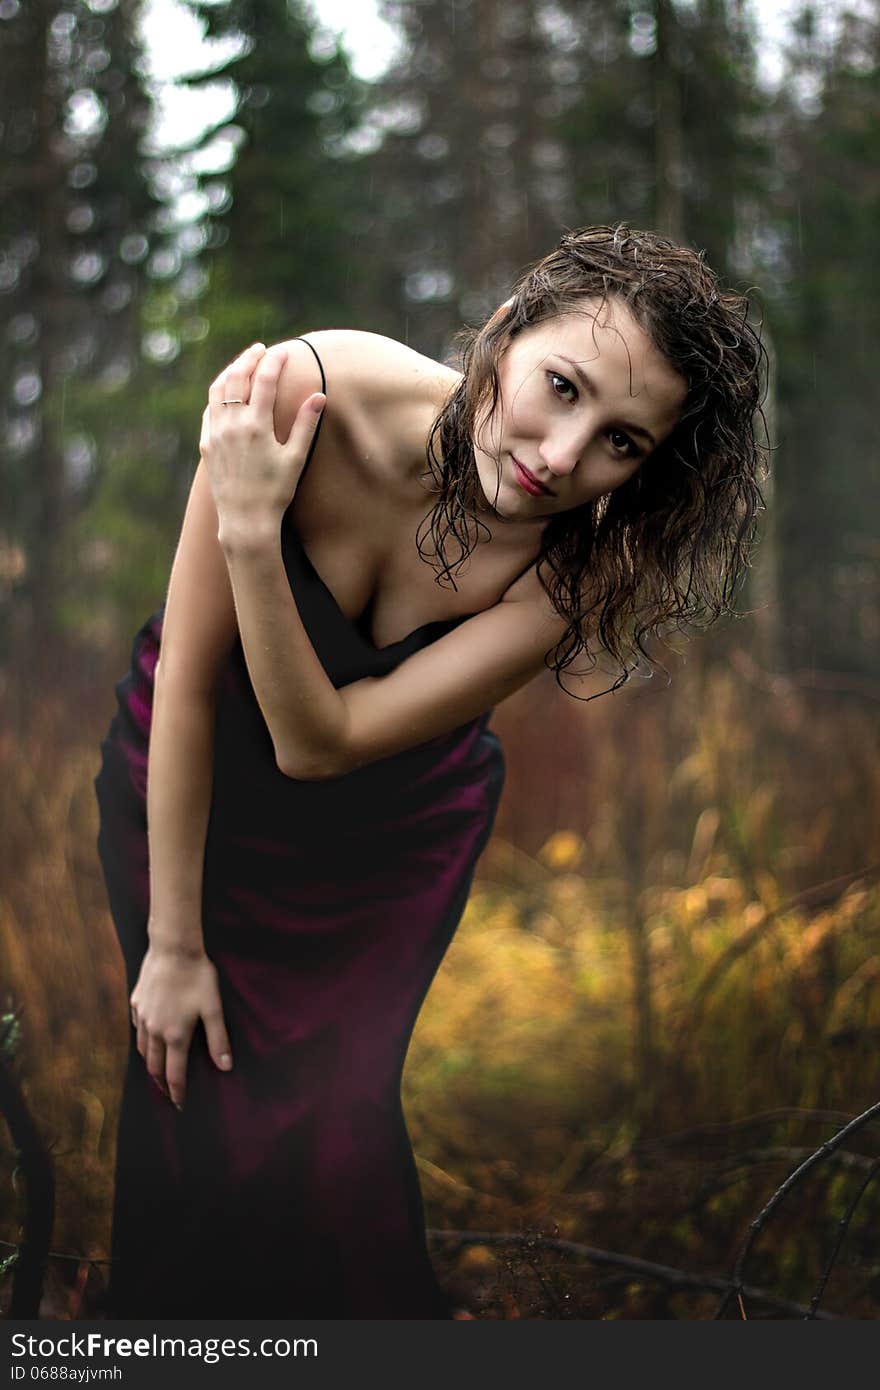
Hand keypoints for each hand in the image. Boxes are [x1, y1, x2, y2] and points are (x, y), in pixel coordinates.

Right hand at [129, 943, 233, 1110]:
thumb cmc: (197, 977)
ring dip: (150, 1064)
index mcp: (175, 1035)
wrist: (173, 948)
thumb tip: (225, 1067)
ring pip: (143, 1049)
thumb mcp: (213, 1008)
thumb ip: (218, 1039)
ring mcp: (142, 1017)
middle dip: (160, 1083)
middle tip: (167, 1093)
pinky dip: (144, 1040)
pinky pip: (138, 1029)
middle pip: (154, 1066)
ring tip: (157, 1071)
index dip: (177, 1093)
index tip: (180, 1106)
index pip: (174, 1074)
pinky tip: (149, 1039)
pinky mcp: (136, 1003)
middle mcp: (155, 1030)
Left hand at [200, 341, 325, 540]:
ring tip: (242, 364)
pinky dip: (218, 394)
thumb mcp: (295, 458)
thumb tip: (319, 395)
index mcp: (257, 426)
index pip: (265, 380)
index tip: (284, 352)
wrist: (246, 520)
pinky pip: (209, 410)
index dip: (276, 361)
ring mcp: (216, 433)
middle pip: (238, 376)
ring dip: (230, 371)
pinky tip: (226, 393)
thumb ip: (306, 424)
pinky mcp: (207, 444)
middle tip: (261, 350)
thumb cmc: (276, 492)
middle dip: (250, 358)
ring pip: (218, 389)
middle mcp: (232, 425)